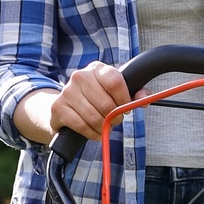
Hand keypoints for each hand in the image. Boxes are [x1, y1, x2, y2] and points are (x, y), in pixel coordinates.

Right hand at [16, 61, 130, 147]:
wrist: (65, 106)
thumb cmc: (94, 98)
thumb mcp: (114, 92)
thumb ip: (133, 93)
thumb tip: (145, 98)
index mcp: (97, 69)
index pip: (115, 81)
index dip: (124, 99)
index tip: (126, 108)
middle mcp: (80, 76)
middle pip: (106, 104)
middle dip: (114, 117)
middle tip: (115, 120)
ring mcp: (67, 91)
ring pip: (94, 117)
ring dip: (103, 127)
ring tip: (104, 126)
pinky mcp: (59, 108)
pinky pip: (82, 126)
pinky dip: (92, 133)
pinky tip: (94, 132)